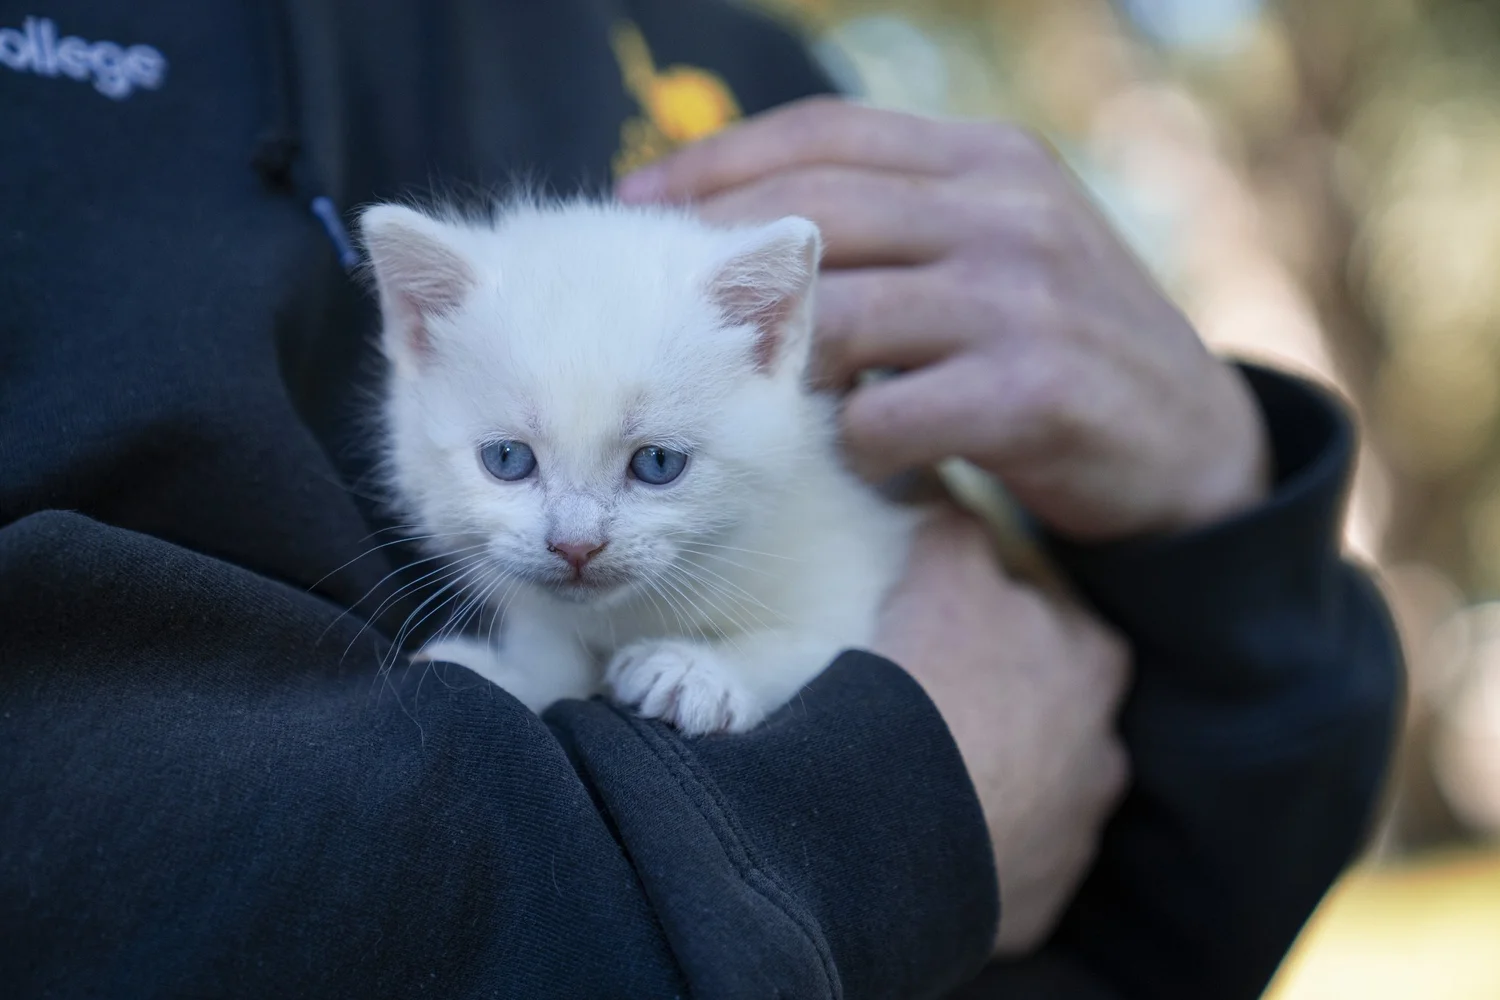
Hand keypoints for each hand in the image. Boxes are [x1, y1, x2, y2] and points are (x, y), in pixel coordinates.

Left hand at [617, 98, 1269, 540]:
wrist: (1193, 444)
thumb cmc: (1057, 347)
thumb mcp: (997, 251)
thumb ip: (902, 224)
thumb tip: (747, 226)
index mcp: (990, 160)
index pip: (829, 133)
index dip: (721, 160)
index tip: (637, 197)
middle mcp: (1008, 211)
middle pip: (819, 214)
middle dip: (716, 256)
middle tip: (643, 300)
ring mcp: (1027, 297)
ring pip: (844, 316)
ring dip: (780, 361)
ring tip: (740, 391)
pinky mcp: (1036, 390)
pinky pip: (893, 412)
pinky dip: (854, 438)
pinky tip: (853, 455)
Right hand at [871, 509, 1129, 954]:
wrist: (894, 819)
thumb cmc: (930, 678)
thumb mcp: (945, 574)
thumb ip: (958, 527)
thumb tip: (950, 487)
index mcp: (1092, 659)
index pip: (1052, 617)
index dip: (1000, 611)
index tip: (955, 619)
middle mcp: (1103, 750)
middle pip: (1054, 711)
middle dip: (1011, 705)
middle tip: (941, 696)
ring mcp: (1071, 834)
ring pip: (1036, 795)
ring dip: (998, 783)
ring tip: (928, 772)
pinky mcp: (1034, 902)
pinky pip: (1006, 868)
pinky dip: (975, 853)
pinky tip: (927, 834)